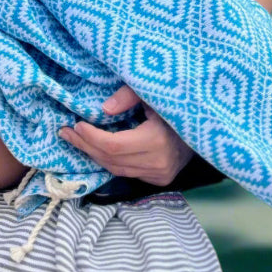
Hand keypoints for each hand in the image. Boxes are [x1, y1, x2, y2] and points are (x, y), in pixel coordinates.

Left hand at [60, 85, 193, 186]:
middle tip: (65, 132)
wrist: (206, 126)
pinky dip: (109, 160)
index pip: (114, 146)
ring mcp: (159, 175)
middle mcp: (158, 164)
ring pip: (117, 169)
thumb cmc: (177, 103)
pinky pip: (126, 171)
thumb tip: (104, 109)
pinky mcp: (159, 179)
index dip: (92, 137)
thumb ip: (129, 96)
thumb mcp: (154, 92)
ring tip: (74, 138)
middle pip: (111, 160)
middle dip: (86, 145)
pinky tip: (95, 148)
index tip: (76, 123)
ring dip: (93, 154)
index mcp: (157, 142)